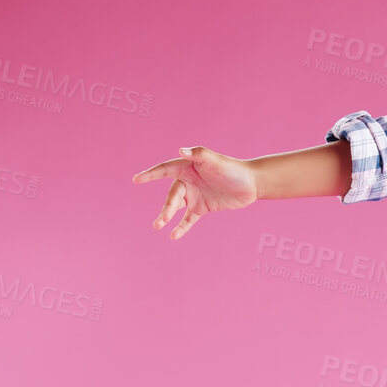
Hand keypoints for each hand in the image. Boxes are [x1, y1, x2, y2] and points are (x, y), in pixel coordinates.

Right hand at [131, 145, 257, 239]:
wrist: (250, 184)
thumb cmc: (232, 168)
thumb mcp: (216, 160)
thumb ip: (198, 155)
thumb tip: (180, 150)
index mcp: (186, 167)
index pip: (164, 170)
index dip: (150, 175)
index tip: (136, 180)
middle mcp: (187, 181)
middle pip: (172, 195)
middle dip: (167, 207)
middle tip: (163, 219)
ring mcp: (194, 195)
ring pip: (176, 207)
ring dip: (167, 216)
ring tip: (158, 226)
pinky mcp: (202, 207)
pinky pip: (189, 219)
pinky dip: (181, 227)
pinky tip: (173, 236)